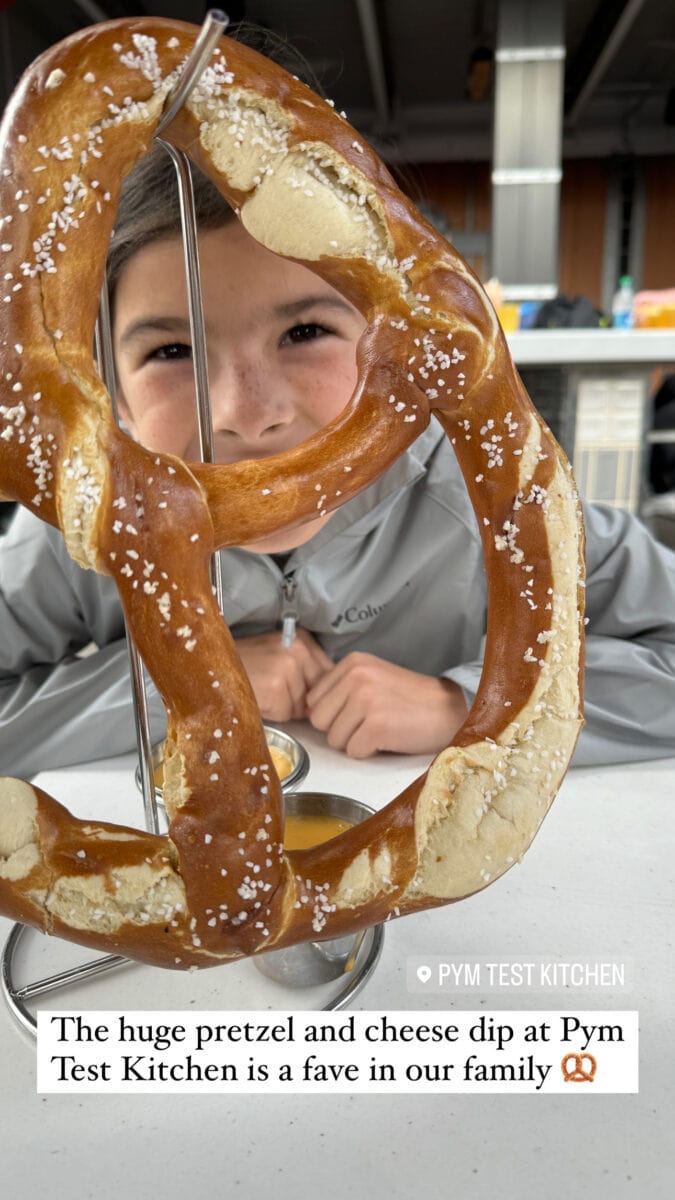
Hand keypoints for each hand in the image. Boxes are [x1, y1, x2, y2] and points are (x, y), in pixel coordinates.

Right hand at [235, 628, 332, 721]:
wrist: (210, 668)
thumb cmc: (244, 664)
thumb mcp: (277, 654)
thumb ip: (304, 670)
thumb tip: (324, 701)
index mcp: (302, 638)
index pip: (328, 673)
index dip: (313, 689)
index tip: (294, 688)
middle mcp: (298, 648)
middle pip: (317, 691)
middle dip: (300, 699)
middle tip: (273, 690)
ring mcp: (287, 667)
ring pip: (302, 706)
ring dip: (284, 707)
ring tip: (261, 691)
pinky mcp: (276, 687)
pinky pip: (287, 714)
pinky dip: (272, 713)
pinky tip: (257, 698)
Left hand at [306, 652, 468, 757]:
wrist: (449, 709)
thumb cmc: (409, 699)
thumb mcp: (372, 678)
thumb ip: (340, 688)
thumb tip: (305, 711)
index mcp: (352, 663)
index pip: (313, 700)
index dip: (333, 714)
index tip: (358, 712)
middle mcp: (356, 677)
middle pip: (319, 721)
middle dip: (340, 729)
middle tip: (370, 723)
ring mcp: (366, 700)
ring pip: (334, 740)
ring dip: (355, 742)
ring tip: (381, 729)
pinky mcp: (377, 726)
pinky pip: (354, 752)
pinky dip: (369, 752)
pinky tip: (388, 738)